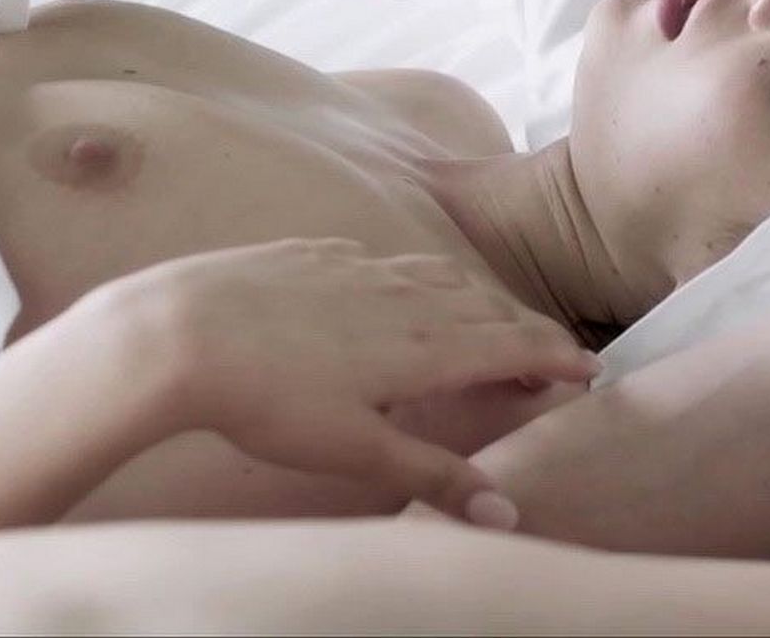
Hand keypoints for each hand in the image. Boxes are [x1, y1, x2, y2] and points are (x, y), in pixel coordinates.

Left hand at [68, 238, 599, 526]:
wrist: (178, 332)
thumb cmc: (267, 400)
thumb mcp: (357, 451)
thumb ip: (433, 476)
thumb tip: (504, 514)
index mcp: (424, 346)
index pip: (513, 346)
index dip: (556, 358)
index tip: (590, 369)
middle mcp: (403, 296)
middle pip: (486, 307)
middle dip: (526, 331)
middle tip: (550, 356)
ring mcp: (358, 268)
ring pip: (438, 277)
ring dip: (476, 300)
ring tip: (487, 321)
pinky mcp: (313, 254)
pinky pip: (383, 260)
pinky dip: (413, 278)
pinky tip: (396, 290)